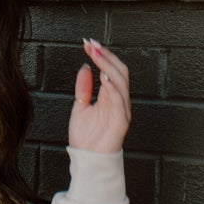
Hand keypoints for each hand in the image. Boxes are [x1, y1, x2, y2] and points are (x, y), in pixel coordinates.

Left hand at [68, 37, 130, 154]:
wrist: (87, 159)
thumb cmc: (86, 138)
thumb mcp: (81, 106)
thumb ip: (84, 87)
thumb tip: (85, 67)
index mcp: (111, 97)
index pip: (112, 70)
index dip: (102, 55)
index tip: (89, 43)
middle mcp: (119, 101)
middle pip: (120, 71)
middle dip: (107, 56)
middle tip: (92, 44)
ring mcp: (122, 110)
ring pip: (121, 82)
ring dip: (108, 66)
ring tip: (96, 54)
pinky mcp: (121, 120)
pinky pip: (119, 100)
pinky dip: (112, 87)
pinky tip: (104, 76)